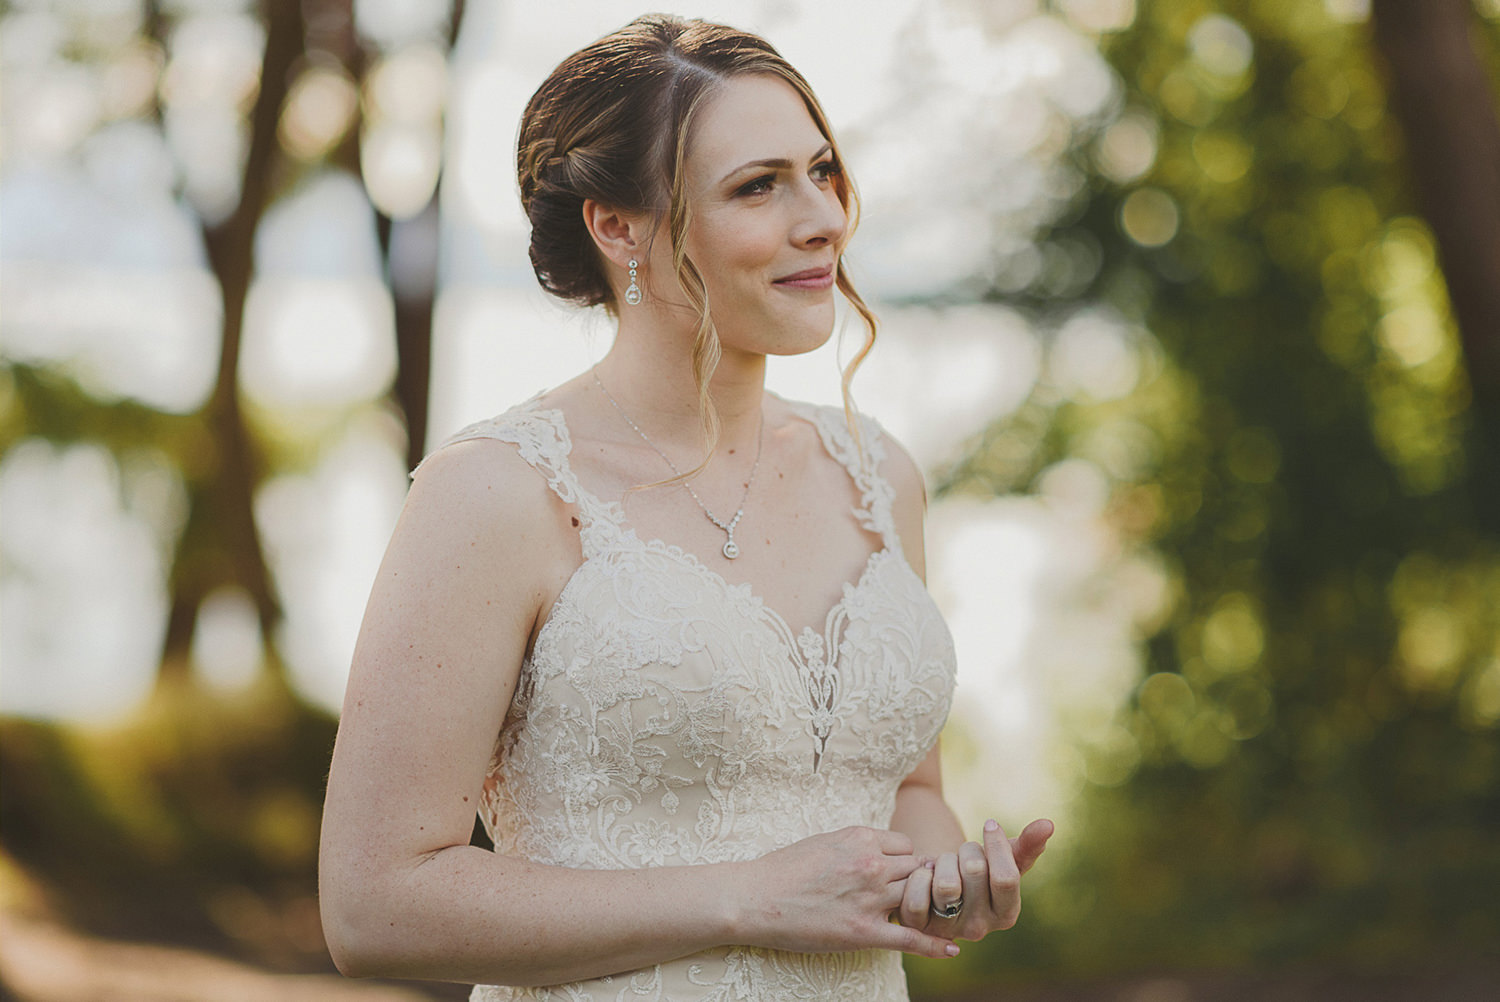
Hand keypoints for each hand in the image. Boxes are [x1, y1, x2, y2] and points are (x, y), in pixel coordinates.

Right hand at [735, 826, 960, 959]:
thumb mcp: (825, 840)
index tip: (896, 873)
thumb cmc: (784, 869)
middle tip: (916, 895)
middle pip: (918, 869)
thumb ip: (857, 843)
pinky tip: (952, 948)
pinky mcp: (863, 931)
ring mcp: (869, 898)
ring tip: (926, 915)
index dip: (903, 860)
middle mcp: (871, 864)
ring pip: (917, 897)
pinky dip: (934, 944)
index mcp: (860, 838)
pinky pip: (910, 938)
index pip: (906, 845)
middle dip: (918, 882)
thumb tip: (878, 848)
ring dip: (920, 906)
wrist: (756, 898)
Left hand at [897, 818, 1053, 940]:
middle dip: (967, 850)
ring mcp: (949, 930)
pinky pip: (917, 896)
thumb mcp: (1003, 859)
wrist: (937, 885)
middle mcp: (980, 928)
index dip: (997, 844)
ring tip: (944, 866)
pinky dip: (919, 875)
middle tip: (963, 855)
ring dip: (942, 861)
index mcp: (1006, 914)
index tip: (990, 824)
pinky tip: (924, 875)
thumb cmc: (977, 871)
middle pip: (974, 872)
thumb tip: (1048, 824)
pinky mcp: (919, 928)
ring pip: (945, 883)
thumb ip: (1027, 845)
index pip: (1006, 878)